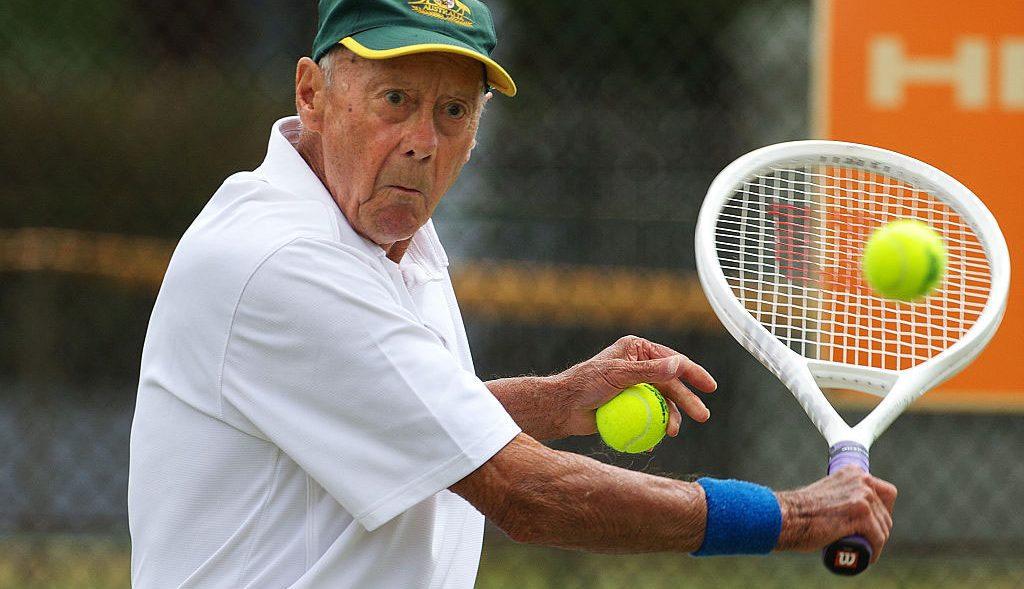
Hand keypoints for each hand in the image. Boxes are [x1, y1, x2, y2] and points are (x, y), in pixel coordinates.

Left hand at [552, 335, 716, 437]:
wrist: (563, 408)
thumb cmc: (585, 385)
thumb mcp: (618, 375)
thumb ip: (648, 370)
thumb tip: (678, 364)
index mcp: (637, 349)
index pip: (672, 360)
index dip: (694, 373)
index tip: (710, 387)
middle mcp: (638, 365)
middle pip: (671, 383)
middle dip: (688, 401)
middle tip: (703, 416)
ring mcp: (635, 386)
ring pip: (662, 402)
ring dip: (672, 417)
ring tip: (673, 432)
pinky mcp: (630, 405)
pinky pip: (650, 415)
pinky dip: (657, 426)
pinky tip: (660, 438)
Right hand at [774, 467, 897, 562]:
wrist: (787, 517)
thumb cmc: (802, 511)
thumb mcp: (829, 492)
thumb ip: (842, 493)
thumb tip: (851, 508)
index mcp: (854, 473)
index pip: (887, 493)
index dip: (883, 511)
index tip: (874, 523)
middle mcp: (861, 481)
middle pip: (886, 513)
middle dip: (879, 530)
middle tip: (865, 541)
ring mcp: (862, 497)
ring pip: (883, 527)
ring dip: (876, 543)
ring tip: (864, 551)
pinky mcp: (861, 514)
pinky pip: (878, 538)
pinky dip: (875, 551)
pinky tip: (868, 557)